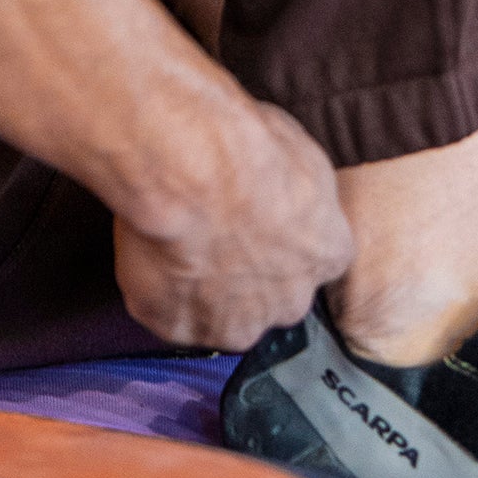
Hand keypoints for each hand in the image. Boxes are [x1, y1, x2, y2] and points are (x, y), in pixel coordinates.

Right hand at [113, 102, 353, 349]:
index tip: (255, 221)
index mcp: (326, 255)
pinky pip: (167, 316)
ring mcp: (233, 322)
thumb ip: (302, 192)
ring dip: (201, 291)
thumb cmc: (246, 149)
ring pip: (220, 317)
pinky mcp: (178, 327)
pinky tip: (150, 254)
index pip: (312, 262)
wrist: (192, 169)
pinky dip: (157, 292)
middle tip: (213, 233)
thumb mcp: (301, 154)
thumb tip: (289, 189)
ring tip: (176, 245)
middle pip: (271, 299)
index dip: (280, 242)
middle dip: (246, 275)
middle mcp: (289, 301)